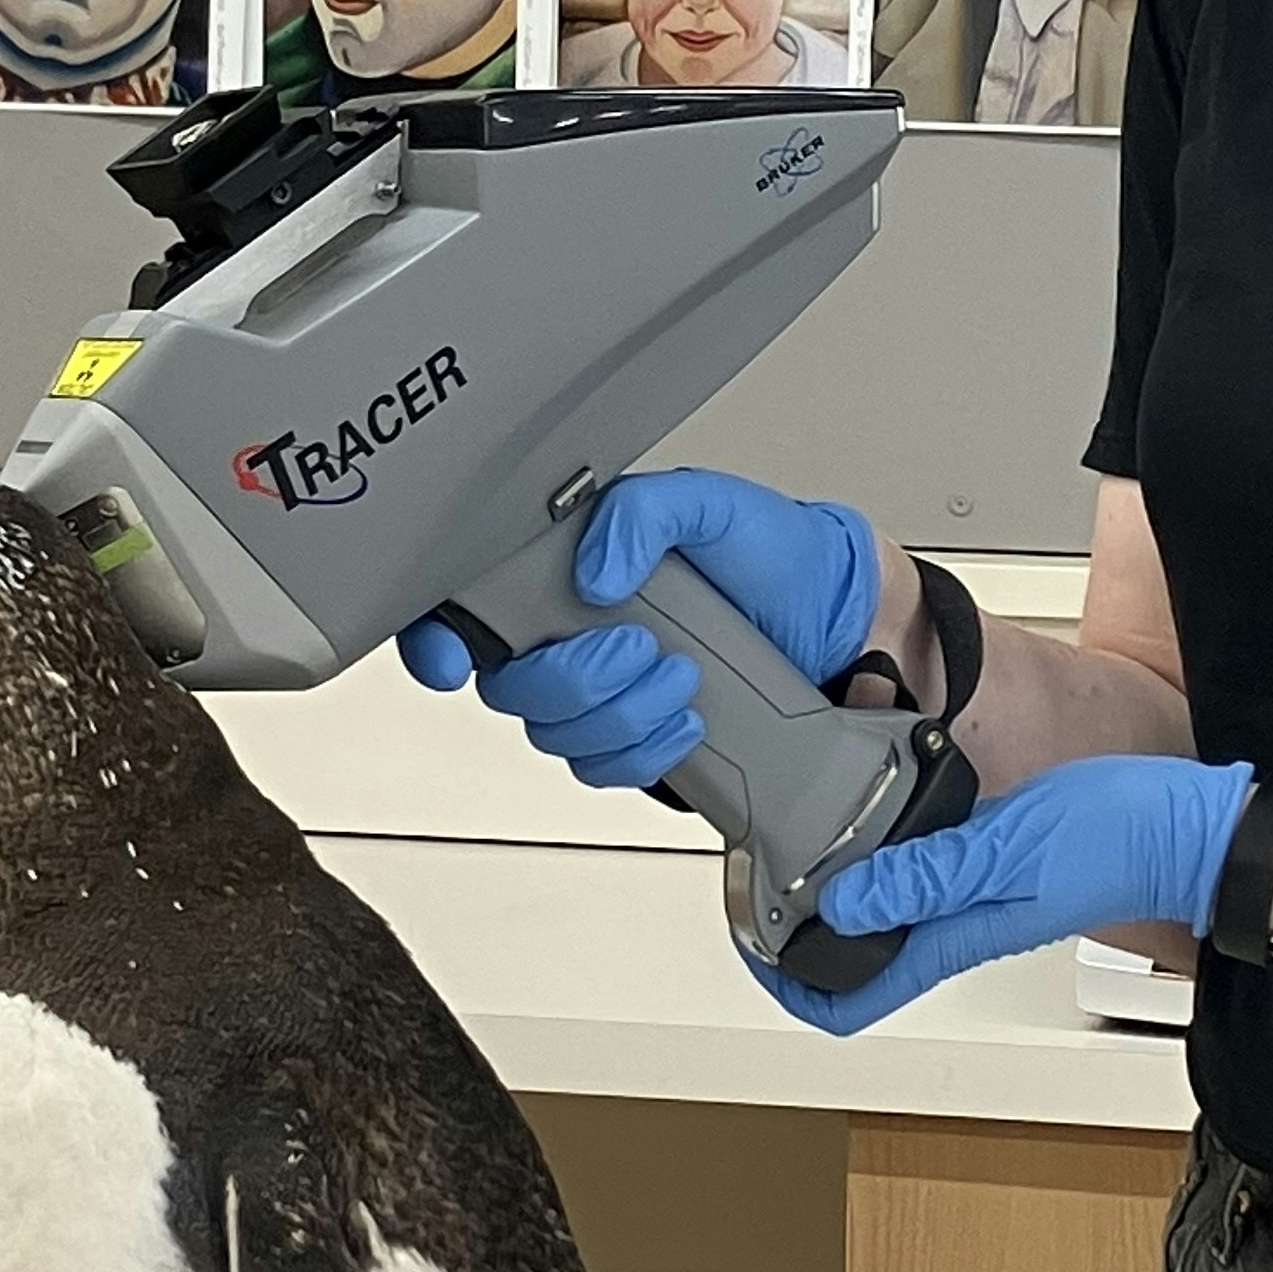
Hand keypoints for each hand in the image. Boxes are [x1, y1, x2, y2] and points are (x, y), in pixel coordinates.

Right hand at [397, 470, 879, 789]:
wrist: (837, 618)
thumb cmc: (772, 552)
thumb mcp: (708, 503)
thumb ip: (642, 512)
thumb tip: (593, 567)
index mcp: (565, 566)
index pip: (464, 608)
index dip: (434, 639)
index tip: (453, 656)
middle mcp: (571, 630)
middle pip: (509, 687)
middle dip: (574, 678)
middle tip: (639, 648)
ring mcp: (603, 688)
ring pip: (556, 734)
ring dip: (619, 714)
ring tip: (680, 676)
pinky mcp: (638, 734)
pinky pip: (605, 768)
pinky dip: (643, 751)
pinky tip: (685, 718)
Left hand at [749, 755, 1256, 1035]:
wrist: (1186, 827)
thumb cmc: (1117, 842)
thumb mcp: (1005, 850)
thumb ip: (925, 876)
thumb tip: (843, 901)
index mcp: (952, 937)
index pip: (852, 999)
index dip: (791, 988)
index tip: (754, 950)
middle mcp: (955, 926)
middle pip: (854, 954)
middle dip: (798, 930)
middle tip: (756, 884)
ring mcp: (971, 896)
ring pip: (882, 911)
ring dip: (836, 888)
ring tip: (795, 844)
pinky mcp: (988, 862)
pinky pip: (918, 869)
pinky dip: (882, 850)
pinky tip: (872, 810)